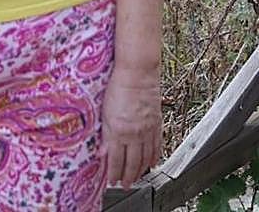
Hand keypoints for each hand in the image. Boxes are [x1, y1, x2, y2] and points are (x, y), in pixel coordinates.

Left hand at [102, 67, 161, 188]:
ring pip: (146, 158)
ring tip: (136, 178)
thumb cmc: (118, 87)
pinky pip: (157, 146)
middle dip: (127, 177)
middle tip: (124, 185)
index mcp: (119, 131)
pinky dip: (154, 157)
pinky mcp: (157, 123)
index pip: (116, 159)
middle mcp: (135, 133)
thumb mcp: (104, 112)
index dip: (113, 173)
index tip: (111, 181)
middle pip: (132, 162)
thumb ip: (104, 135)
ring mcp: (148, 130)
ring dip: (140, 171)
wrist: (138, 72)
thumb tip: (101, 153)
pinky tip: (151, 163)